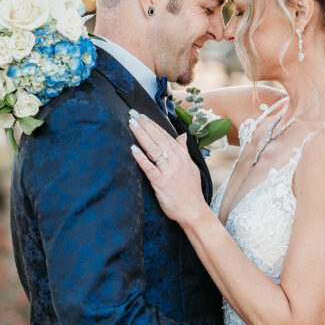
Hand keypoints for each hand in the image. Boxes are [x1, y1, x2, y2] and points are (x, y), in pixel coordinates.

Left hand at [128, 110, 207, 226]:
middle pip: (158, 139)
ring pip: (153, 149)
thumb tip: (181, 136)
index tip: (142, 115)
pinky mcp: (161, 182)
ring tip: (131, 123)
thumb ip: (183, 150)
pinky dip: (141, 157)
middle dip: (144, 125)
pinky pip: (149, 167)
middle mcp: (175, 160)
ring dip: (141, 135)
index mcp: (182, 156)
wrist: (193, 211)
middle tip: (132, 113)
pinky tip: (133, 148)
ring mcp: (168, 171)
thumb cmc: (191, 191)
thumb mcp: (191, 167)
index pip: (165, 136)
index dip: (153, 125)